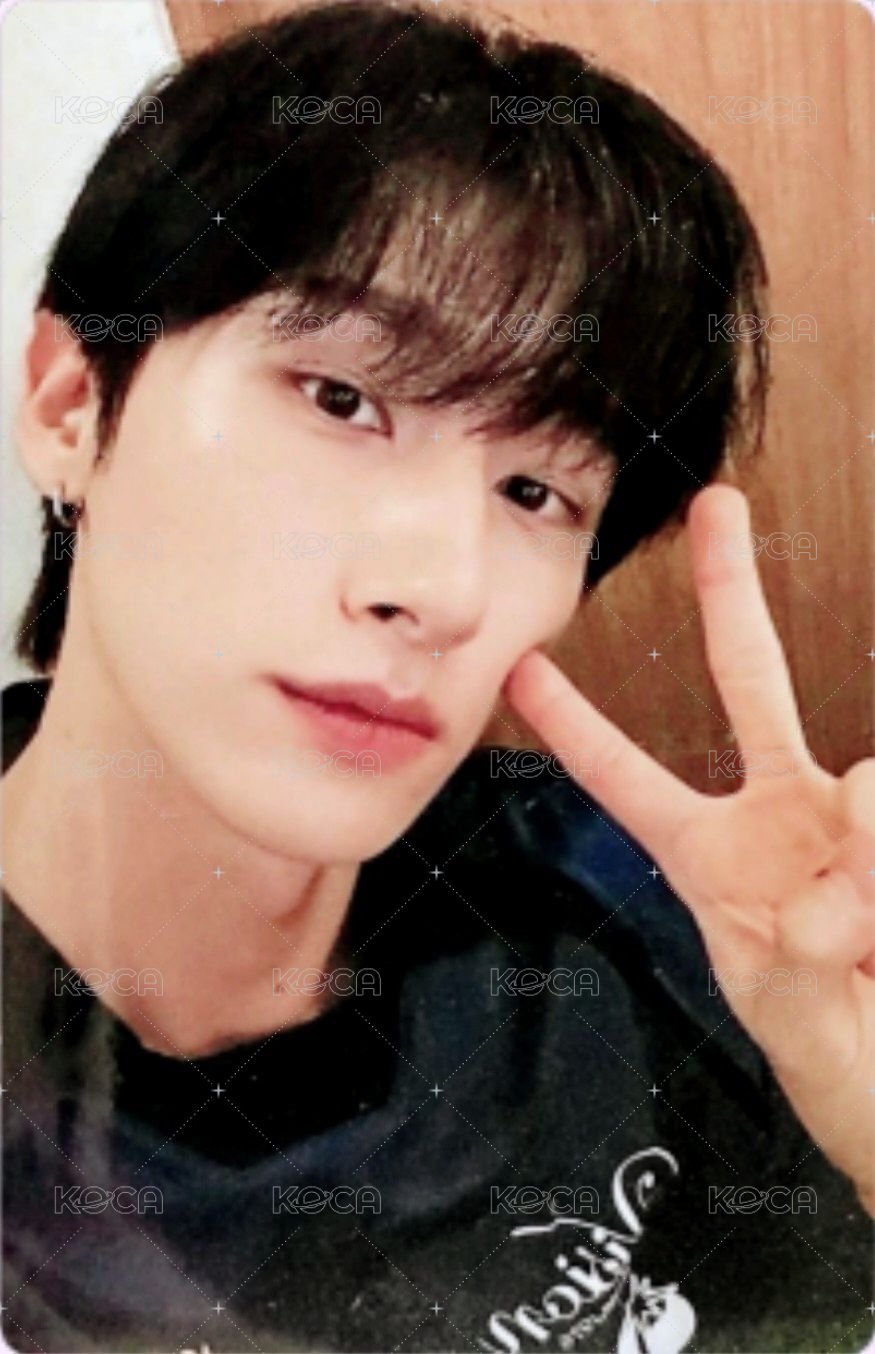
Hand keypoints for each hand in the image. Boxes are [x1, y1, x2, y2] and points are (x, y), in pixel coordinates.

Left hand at [503, 484, 874, 1214]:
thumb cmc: (828, 1052)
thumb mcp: (796, 1018)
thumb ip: (806, 947)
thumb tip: (848, 835)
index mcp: (707, 856)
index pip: (626, 778)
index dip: (575, 724)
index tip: (520, 665)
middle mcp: (777, 813)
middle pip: (748, 678)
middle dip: (730, 589)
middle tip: (715, 502)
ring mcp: (846, 815)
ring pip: (862, 782)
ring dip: (865, 861)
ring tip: (864, 945)